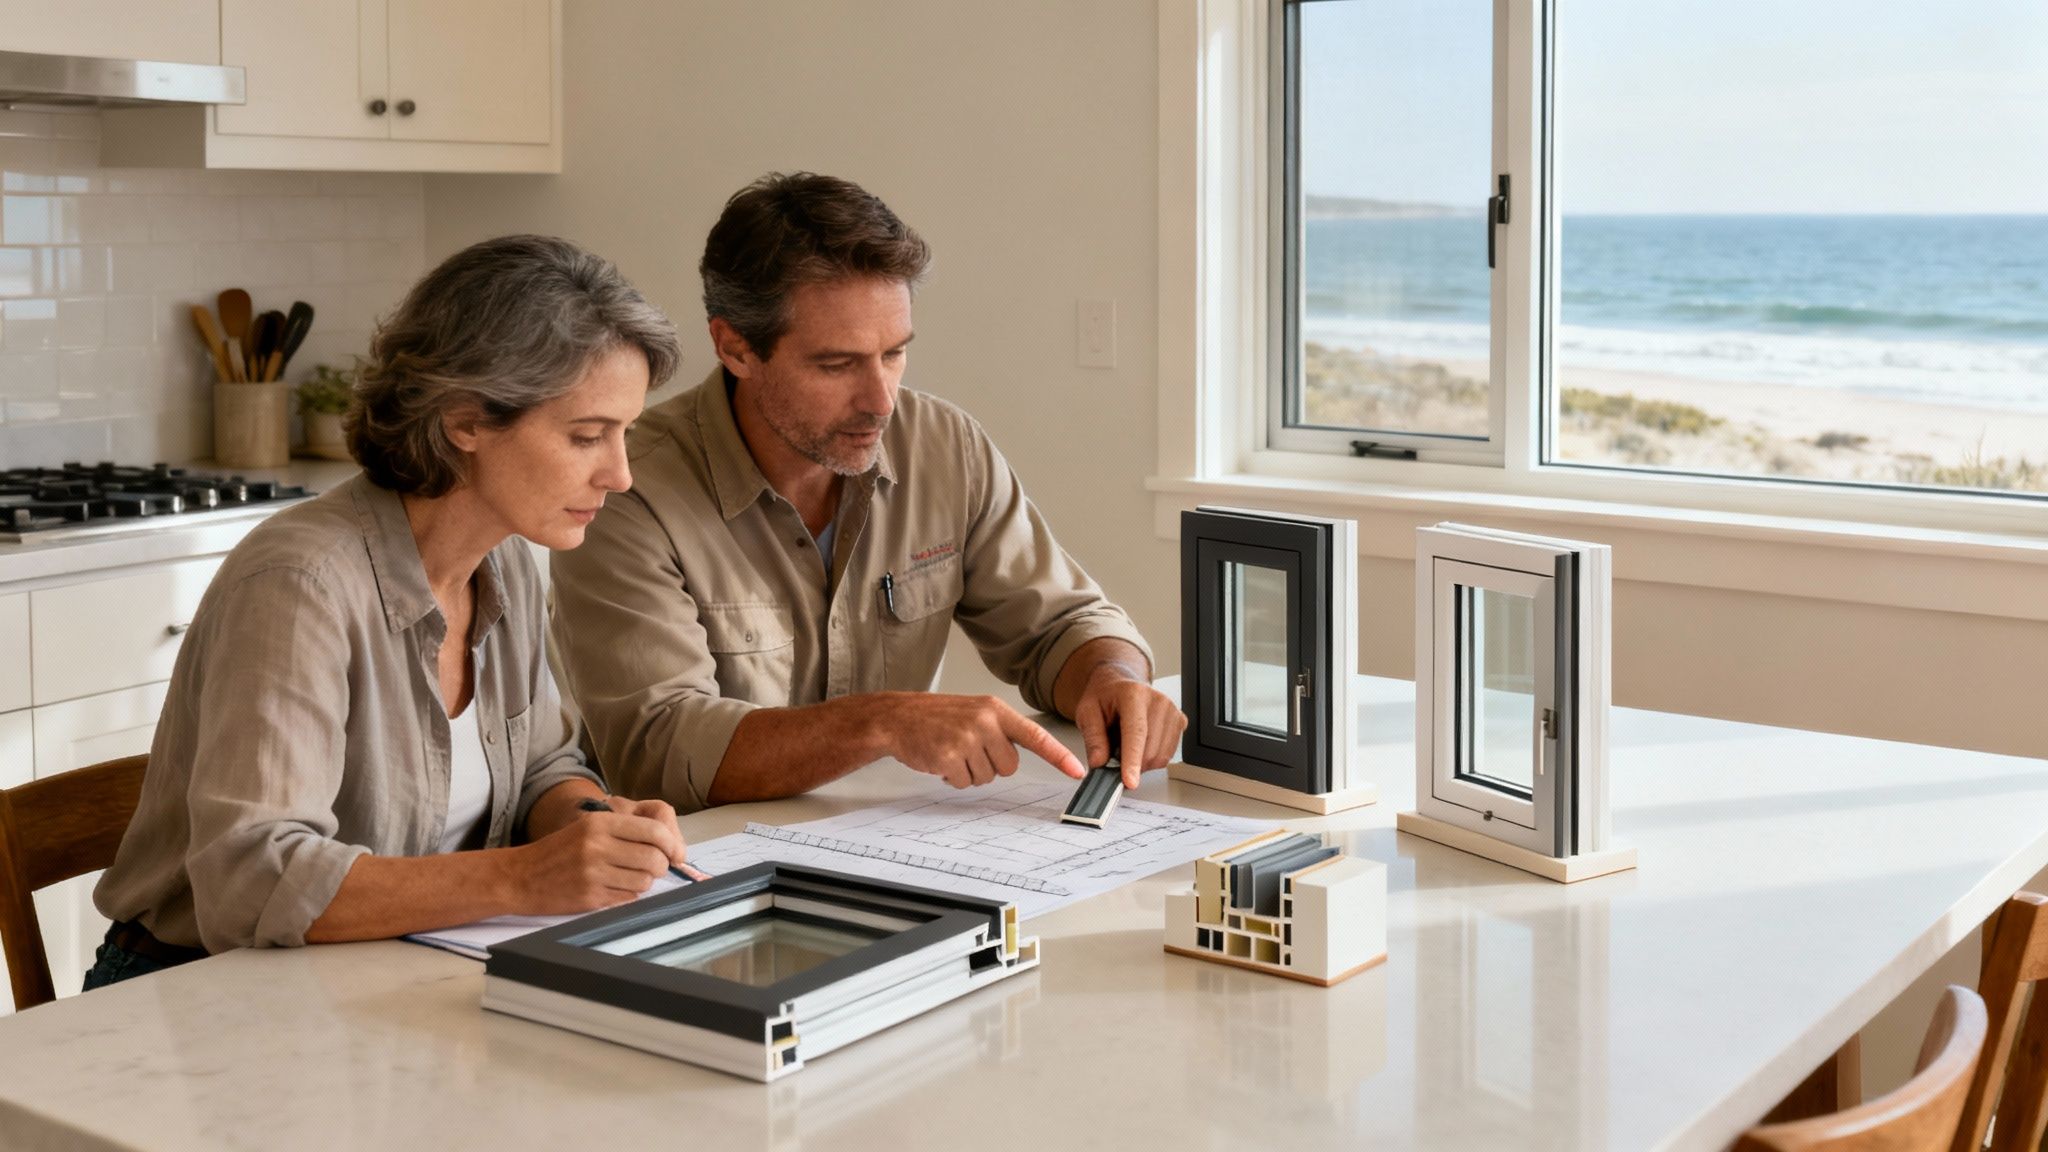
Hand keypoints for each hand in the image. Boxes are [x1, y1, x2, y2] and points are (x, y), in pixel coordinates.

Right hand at [511, 805, 684, 914]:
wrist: (520, 876)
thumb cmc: (560, 851)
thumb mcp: (589, 827)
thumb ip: (627, 830)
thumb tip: (670, 845)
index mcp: (600, 823)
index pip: (655, 831)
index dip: (672, 844)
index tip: (675, 853)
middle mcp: (598, 846)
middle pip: (655, 858)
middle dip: (660, 866)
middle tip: (651, 867)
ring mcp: (594, 873)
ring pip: (645, 881)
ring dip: (643, 881)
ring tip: (626, 877)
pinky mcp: (590, 898)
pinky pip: (629, 898)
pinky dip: (628, 895)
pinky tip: (612, 888)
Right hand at [879, 692, 1085, 787]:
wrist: (898, 717)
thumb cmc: (938, 717)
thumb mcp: (975, 712)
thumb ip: (999, 730)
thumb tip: (1016, 761)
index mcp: (995, 710)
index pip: (1035, 736)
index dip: (1058, 756)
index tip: (1077, 771)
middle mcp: (984, 722)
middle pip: (1009, 766)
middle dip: (991, 766)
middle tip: (969, 751)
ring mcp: (966, 739)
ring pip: (987, 778)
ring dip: (970, 772)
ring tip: (952, 752)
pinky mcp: (949, 757)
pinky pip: (965, 783)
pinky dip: (954, 778)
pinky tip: (941, 760)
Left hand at [1074, 669, 1187, 788]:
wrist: (1119, 685)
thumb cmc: (1104, 697)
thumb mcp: (1087, 713)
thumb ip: (1093, 738)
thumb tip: (1099, 763)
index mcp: (1133, 694)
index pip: (1136, 732)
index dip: (1133, 760)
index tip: (1130, 781)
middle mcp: (1158, 701)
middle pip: (1150, 750)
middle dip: (1131, 765)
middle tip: (1113, 755)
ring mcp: (1172, 711)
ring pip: (1161, 757)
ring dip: (1141, 763)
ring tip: (1126, 745)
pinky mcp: (1180, 721)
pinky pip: (1167, 755)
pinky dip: (1151, 758)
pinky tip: (1141, 744)